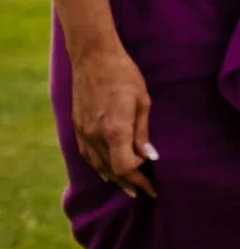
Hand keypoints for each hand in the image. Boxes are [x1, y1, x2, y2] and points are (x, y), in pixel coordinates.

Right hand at [70, 43, 156, 198]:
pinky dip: (98, 166)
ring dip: (114, 178)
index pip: (126, 167)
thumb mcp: (142, 102)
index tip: (153, 183)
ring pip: (97, 165)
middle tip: (146, 191)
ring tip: (129, 187)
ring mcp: (83, 132)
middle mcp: (95, 135)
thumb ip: (143, 133)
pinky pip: (87, 154)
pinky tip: (107, 172)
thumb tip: (150, 157)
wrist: (93, 57)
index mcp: (114, 130)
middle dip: (130, 182)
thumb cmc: (124, 76)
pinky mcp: (76, 126)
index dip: (140, 178)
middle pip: (111, 170)